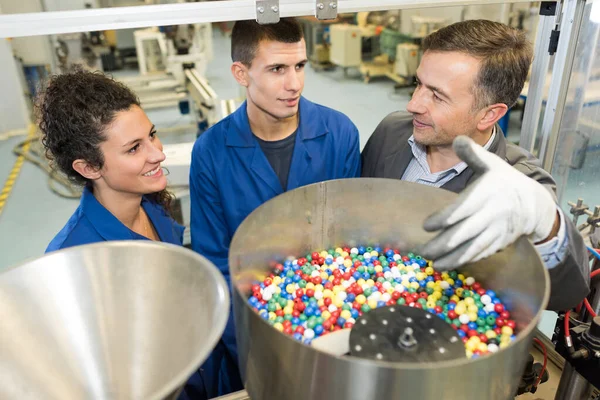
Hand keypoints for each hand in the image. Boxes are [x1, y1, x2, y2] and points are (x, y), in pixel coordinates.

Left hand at [417, 136, 556, 269]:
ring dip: (453, 259)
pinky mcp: (500, 242)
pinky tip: (450, 265)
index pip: (463, 208)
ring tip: (434, 265)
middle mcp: (493, 213)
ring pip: (473, 248)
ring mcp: (497, 230)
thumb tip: (457, 138)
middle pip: (465, 233)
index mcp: (488, 193)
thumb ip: (472, 153)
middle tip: (423, 252)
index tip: (426, 225)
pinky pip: (482, 254)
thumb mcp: (491, 163)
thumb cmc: (504, 180)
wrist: (534, 202)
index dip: (444, 218)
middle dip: (443, 244)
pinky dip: (466, 261)